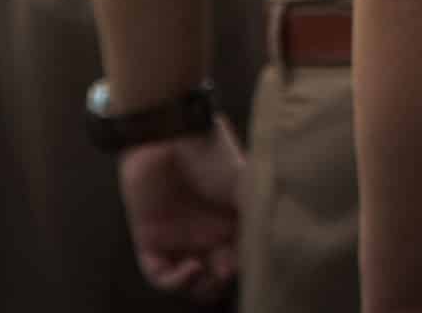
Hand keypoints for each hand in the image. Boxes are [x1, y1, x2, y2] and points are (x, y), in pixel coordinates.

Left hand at [118, 118, 244, 302]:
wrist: (167, 135)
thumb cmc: (210, 154)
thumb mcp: (245, 181)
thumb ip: (258, 213)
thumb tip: (272, 245)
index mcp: (231, 220)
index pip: (241, 256)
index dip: (246, 266)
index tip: (250, 263)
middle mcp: (206, 234)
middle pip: (216, 277)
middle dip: (222, 282)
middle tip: (226, 271)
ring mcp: (178, 239)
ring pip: (189, 283)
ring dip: (199, 287)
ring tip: (205, 273)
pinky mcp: (150, 241)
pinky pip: (159, 275)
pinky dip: (174, 282)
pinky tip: (188, 269)